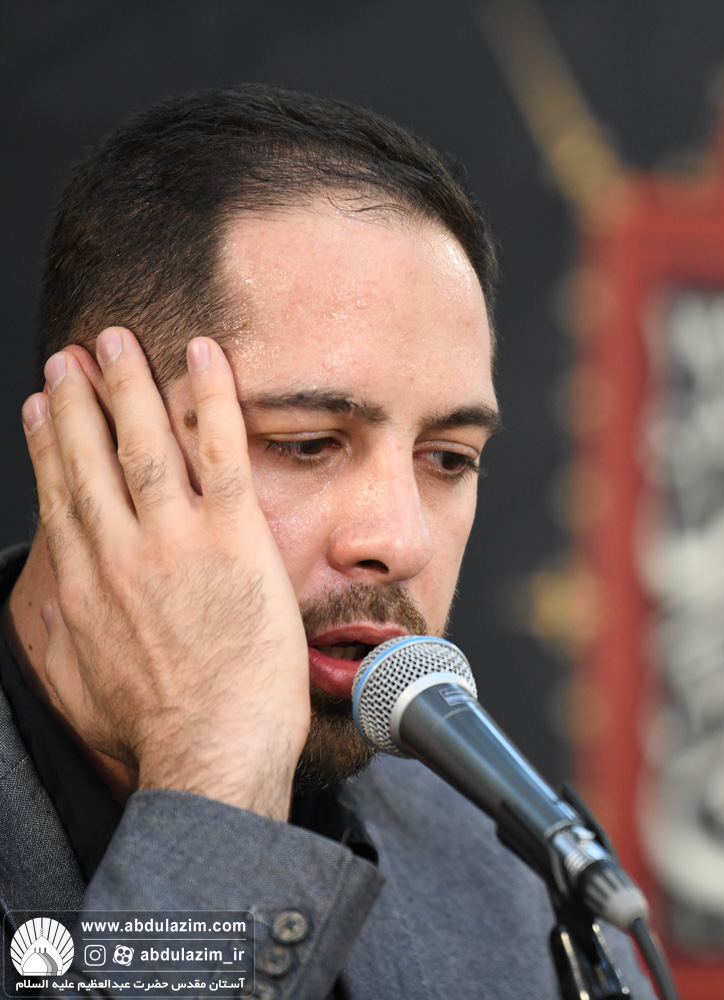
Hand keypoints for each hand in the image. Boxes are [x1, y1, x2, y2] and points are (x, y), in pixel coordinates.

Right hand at [21, 328, 308, 819]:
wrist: (211, 749)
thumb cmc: (158, 733)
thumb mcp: (84, 692)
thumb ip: (57, 644)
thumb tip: (41, 614)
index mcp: (84, 587)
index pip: (63, 498)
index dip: (50, 445)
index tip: (44, 407)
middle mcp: (118, 552)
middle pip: (89, 457)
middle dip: (78, 399)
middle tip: (72, 354)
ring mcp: (174, 540)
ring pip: (144, 441)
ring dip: (128, 383)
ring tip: (118, 339)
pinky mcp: (231, 538)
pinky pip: (221, 450)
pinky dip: (212, 397)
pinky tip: (206, 354)